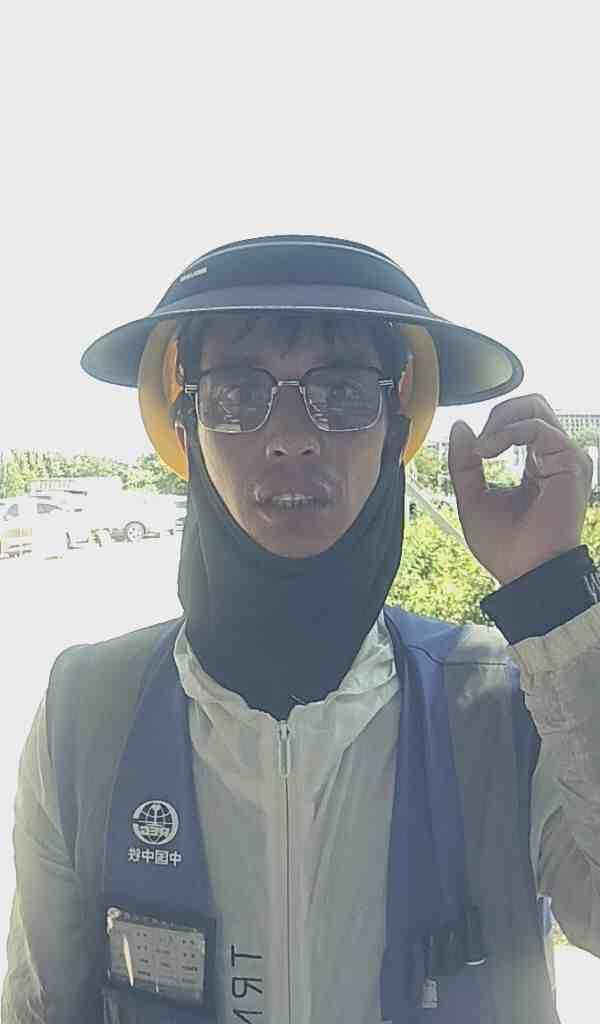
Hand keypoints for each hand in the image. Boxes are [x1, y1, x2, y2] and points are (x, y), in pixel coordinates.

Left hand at [447, 394, 592, 583]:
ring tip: (482, 449)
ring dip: (500, 421)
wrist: (526, 574)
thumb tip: (461, 427)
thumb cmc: (506, 548)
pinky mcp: (570, 463)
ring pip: (535, 407)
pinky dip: (507, 431)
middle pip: (531, 405)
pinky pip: (537, 426)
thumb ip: (464, 463)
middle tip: (479, 445)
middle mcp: (554, 459)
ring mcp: (565, 459)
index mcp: (536, 467)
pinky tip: (488, 450)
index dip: (492, 425)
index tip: (472, 451)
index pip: (519, 422)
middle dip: (498, 415)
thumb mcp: (473, 498)